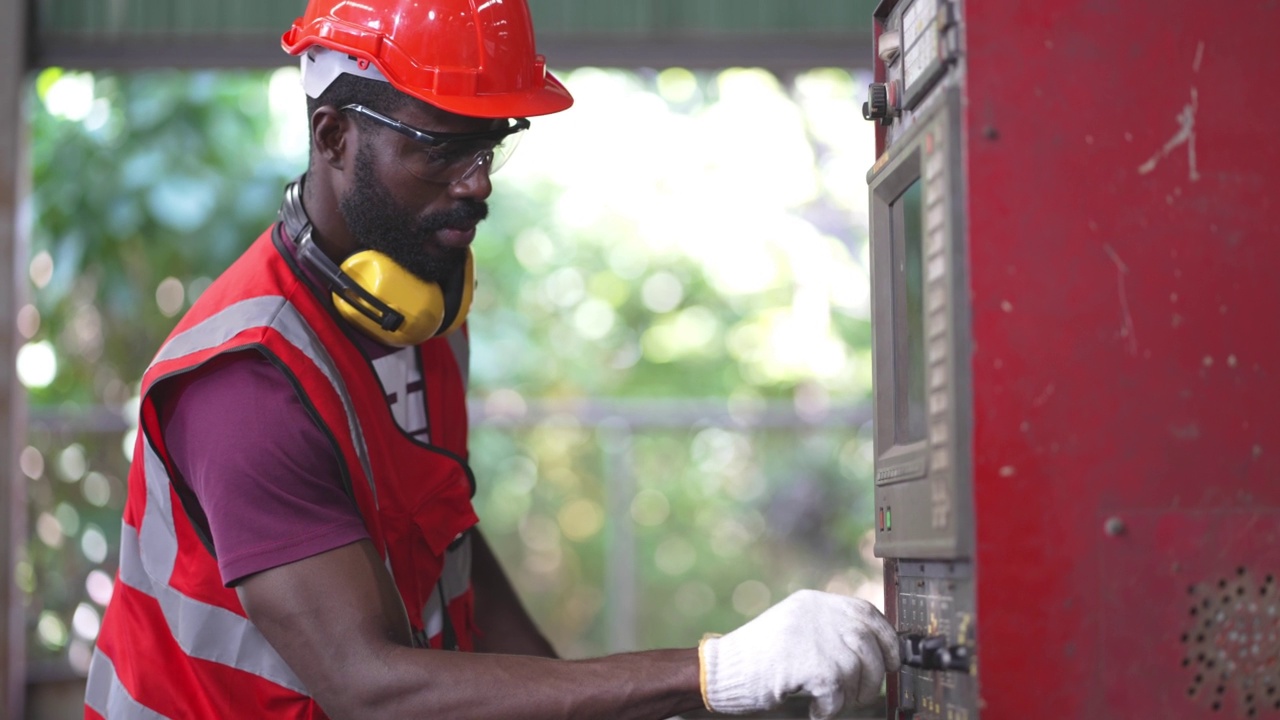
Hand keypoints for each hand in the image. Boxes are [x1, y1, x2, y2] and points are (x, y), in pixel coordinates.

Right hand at [698, 589, 899, 718]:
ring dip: (851, 696)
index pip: (866, 612)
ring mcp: (811, 636)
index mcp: (814, 603)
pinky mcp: (806, 663)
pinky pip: (837, 693)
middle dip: (874, 675)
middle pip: (868, 643)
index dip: (887, 639)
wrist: (719, 672)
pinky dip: (830, 709)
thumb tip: (873, 653)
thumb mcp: (795, 631)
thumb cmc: (757, 660)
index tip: (893, 661)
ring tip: (831, 703)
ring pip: (857, 670)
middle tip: (861, 695)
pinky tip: (816, 710)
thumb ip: (827, 631)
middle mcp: (815, 613)